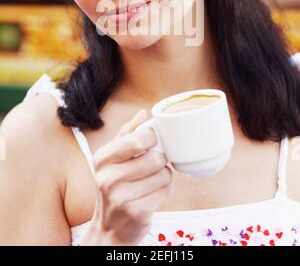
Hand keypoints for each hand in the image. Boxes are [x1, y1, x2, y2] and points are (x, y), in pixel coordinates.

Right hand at [80, 110, 171, 245]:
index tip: (153, 142)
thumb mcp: (113, 159)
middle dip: (160, 160)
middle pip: (155, 158)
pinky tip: (151, 194)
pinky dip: (164, 191)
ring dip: (163, 176)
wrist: (109, 228)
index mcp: (102, 159)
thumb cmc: (115, 187)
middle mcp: (107, 178)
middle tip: (152, 165)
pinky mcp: (136, 213)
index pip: (136, 139)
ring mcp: (121, 197)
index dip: (152, 138)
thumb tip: (143, 113)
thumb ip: (127, 134)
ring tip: (150, 181)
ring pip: (164, 174)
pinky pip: (165, 191)